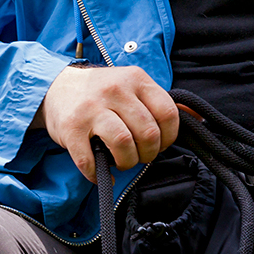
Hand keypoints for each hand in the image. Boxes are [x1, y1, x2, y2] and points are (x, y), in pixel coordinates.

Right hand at [34, 65, 178, 182]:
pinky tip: (101, 172)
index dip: (169, 137)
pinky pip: (91, 161)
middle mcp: (114, 90)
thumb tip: (198, 119)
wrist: (55, 88)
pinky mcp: (70, 128)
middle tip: (139, 154)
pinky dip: (99, 174)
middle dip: (148, 153)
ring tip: (121, 161)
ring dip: (127, 163)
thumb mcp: (134, 88)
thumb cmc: (103, 94)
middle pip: (148, 134)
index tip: (158, 143)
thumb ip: (162, 103)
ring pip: (124, 145)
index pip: (168, 113)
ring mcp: (91, 108)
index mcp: (136, 79)